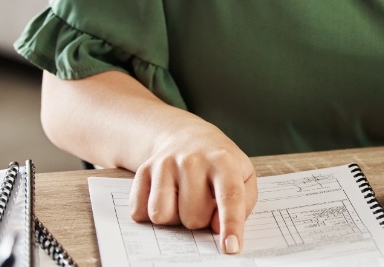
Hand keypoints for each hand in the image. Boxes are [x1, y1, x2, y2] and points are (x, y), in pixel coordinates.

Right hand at [129, 120, 257, 253]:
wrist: (186, 136)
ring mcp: (164, 164)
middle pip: (193, 216)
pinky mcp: (143, 172)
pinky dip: (151, 213)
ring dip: (174, 218)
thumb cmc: (219, 164)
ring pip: (163, 215)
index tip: (231, 248)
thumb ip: (242, 204)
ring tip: (183, 200)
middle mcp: (191, 159)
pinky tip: (165, 197)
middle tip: (203, 201)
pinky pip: (140, 212)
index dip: (231, 224)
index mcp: (222, 160)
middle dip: (200, 218)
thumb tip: (217, 227)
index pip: (229, 196)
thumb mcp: (243, 176)